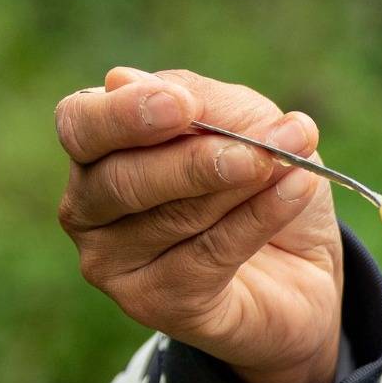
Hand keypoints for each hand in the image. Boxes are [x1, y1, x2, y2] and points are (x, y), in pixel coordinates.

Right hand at [55, 66, 344, 382]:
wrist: (301, 266)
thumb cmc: (256, 181)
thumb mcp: (244, 122)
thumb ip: (200, 102)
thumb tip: (122, 78)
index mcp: (97, 149)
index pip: (80, 125)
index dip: (123, 114)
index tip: (180, 105)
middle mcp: (88, 207)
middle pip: (121, 179)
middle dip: (193, 162)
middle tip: (254, 151)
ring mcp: (113, 263)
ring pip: (170, 219)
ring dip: (238, 187)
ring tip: (289, 164)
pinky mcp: (155, 304)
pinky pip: (206, 257)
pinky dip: (257, 219)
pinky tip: (295, 190)